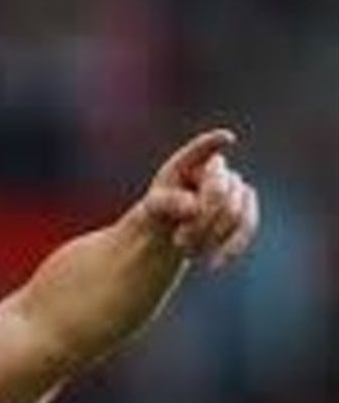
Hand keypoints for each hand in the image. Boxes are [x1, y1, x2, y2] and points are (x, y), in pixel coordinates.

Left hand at [138, 128, 260, 268]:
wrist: (172, 232)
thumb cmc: (159, 214)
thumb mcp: (153, 208)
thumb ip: (168, 202)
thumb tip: (195, 206)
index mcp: (187, 163)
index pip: (201, 149)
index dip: (213, 144)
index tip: (226, 139)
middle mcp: (215, 170)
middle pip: (221, 191)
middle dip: (202, 220)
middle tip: (178, 241)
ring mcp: (235, 188)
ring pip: (236, 211)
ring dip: (212, 235)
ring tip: (186, 250)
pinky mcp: (247, 210)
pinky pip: (248, 226)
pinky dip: (233, 246)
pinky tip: (215, 263)